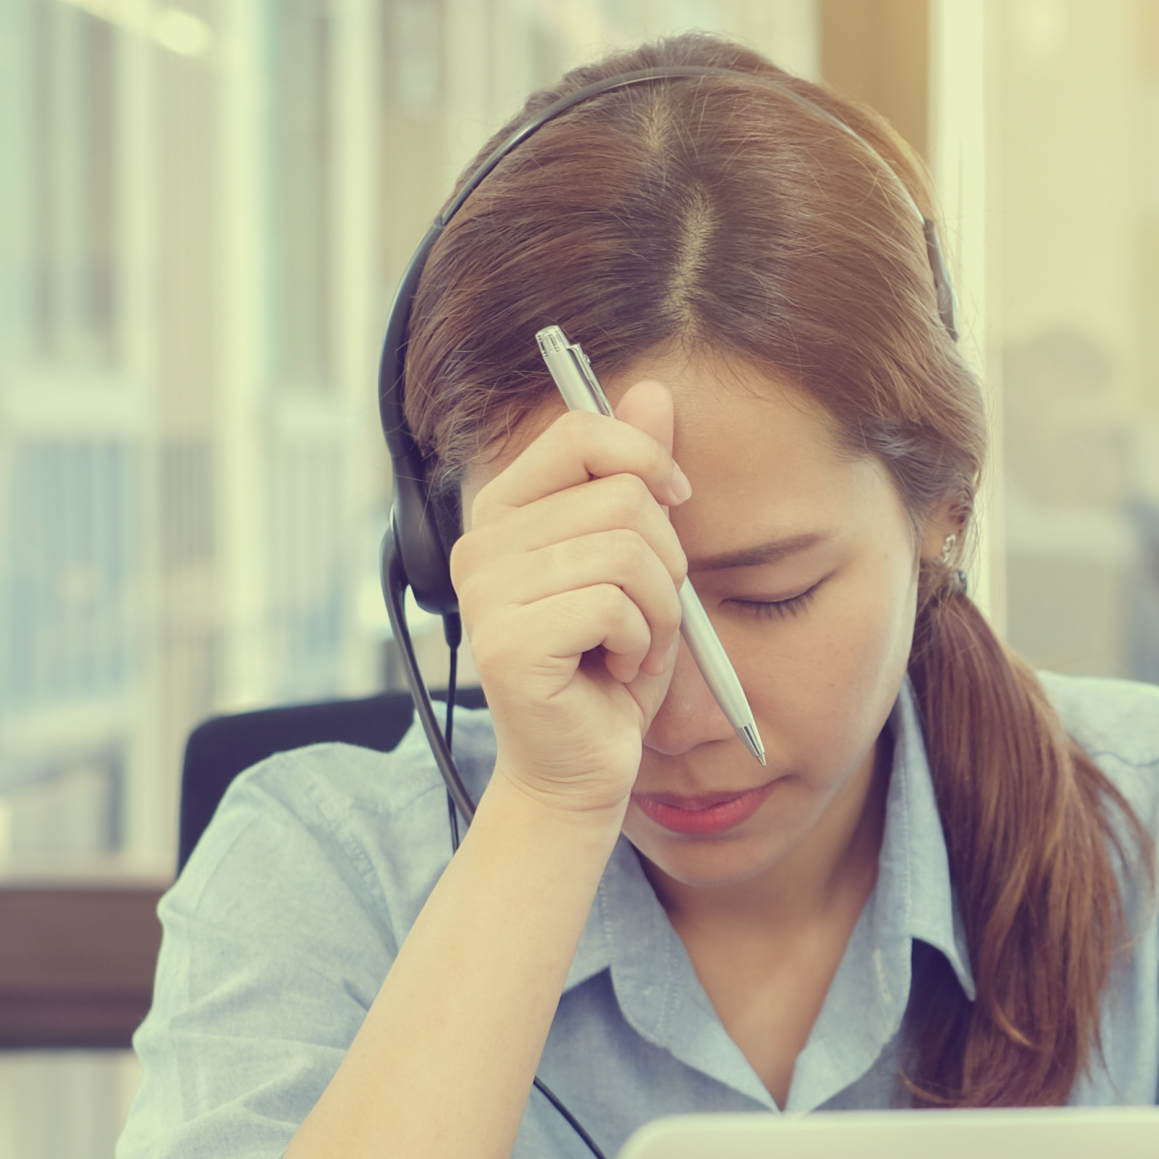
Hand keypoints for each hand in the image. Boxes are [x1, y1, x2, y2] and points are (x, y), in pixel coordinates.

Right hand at [450, 381, 690, 824]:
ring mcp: (487, 595)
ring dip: (658, 611)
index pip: (580, 433)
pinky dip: (641, 644)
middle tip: (645, 616)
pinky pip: (612, 606)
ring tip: (633, 647)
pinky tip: (617, 672)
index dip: (646, 459)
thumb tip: (652, 390)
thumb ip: (636, 475)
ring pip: (626, 553)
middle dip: (665, 562)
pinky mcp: (508, 644)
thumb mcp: (638, 561)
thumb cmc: (609, 666)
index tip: (676, 503)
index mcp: (505, 511)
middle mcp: (482, 544)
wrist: (581, 768)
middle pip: (622, 498)